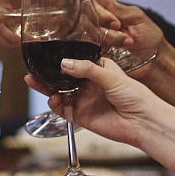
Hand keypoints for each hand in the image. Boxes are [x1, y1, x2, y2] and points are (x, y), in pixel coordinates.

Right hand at [29, 55, 161, 149]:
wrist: (142, 122)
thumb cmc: (135, 95)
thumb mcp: (110, 76)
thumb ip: (87, 69)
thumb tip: (64, 64)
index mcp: (99, 69)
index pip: (76, 61)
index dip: (63, 58)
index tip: (48, 53)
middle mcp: (89, 84)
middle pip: (64, 77)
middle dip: (48, 74)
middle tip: (33, 70)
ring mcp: (84, 100)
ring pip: (60, 92)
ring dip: (47, 88)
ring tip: (35, 81)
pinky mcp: (82, 116)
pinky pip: (63, 110)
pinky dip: (55, 105)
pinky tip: (52, 99)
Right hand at [97, 0, 163, 78]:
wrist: (155, 59)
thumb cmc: (149, 36)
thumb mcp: (135, 17)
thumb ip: (117, 8)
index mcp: (109, 11)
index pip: (90, 5)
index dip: (99, 12)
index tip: (115, 21)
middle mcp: (100, 23)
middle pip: (87, 19)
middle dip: (105, 25)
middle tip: (120, 29)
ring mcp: (97, 39)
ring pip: (90, 34)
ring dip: (110, 38)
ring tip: (127, 42)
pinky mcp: (97, 53)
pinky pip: (91, 49)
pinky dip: (106, 48)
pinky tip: (118, 50)